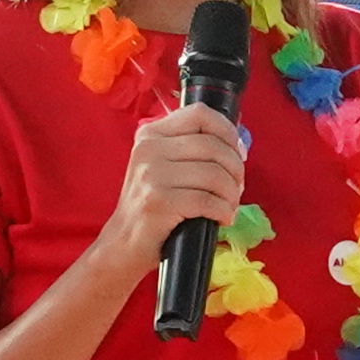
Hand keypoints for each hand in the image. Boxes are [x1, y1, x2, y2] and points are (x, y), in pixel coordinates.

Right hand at [98, 102, 246, 267]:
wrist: (122, 244)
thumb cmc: (150, 207)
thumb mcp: (161, 167)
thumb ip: (190, 150)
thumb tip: (236, 147)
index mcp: (151, 134)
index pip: (200, 114)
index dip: (228, 131)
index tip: (237, 153)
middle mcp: (149, 149)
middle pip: (213, 146)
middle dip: (235, 170)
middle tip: (237, 189)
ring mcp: (151, 175)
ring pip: (214, 174)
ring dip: (231, 194)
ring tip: (229, 207)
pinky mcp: (158, 202)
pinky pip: (207, 200)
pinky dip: (223, 211)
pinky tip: (222, 219)